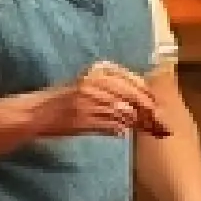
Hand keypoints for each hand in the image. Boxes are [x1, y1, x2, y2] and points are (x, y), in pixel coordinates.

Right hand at [41, 62, 167, 139]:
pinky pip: (111, 124)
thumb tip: (144, 102)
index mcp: (99, 68)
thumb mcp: (90, 85)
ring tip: (150, 131)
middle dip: (150, 111)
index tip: (160, 108)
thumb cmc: (65, 99)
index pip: (134, 81)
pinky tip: (123, 132)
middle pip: (134, 96)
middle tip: (162, 124)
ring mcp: (90, 99)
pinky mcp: (85, 117)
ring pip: (125, 111)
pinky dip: (120, 129)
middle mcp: (96, 80)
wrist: (37, 112)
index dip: (149, 96)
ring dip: (139, 123)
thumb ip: (115, 89)